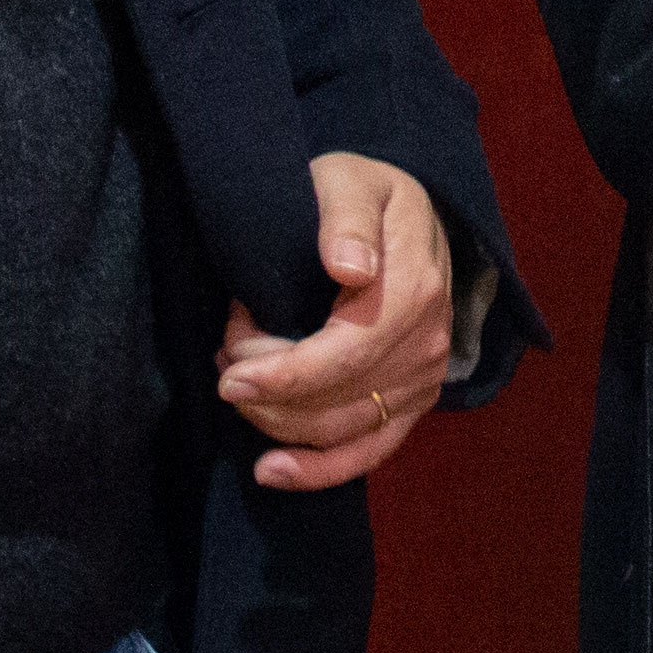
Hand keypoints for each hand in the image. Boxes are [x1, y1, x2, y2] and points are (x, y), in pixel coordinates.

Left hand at [217, 153, 456, 492]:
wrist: (407, 217)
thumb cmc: (366, 195)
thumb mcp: (350, 181)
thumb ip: (346, 217)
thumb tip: (349, 269)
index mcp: (413, 291)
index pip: (345, 355)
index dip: (284, 376)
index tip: (229, 375)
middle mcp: (427, 343)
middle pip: (336, 400)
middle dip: (267, 391)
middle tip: (225, 355)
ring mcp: (424, 378)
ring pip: (341, 430)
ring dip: (276, 419)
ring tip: (237, 382)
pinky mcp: (414, 401)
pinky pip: (371, 451)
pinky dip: (321, 471)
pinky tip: (271, 471)